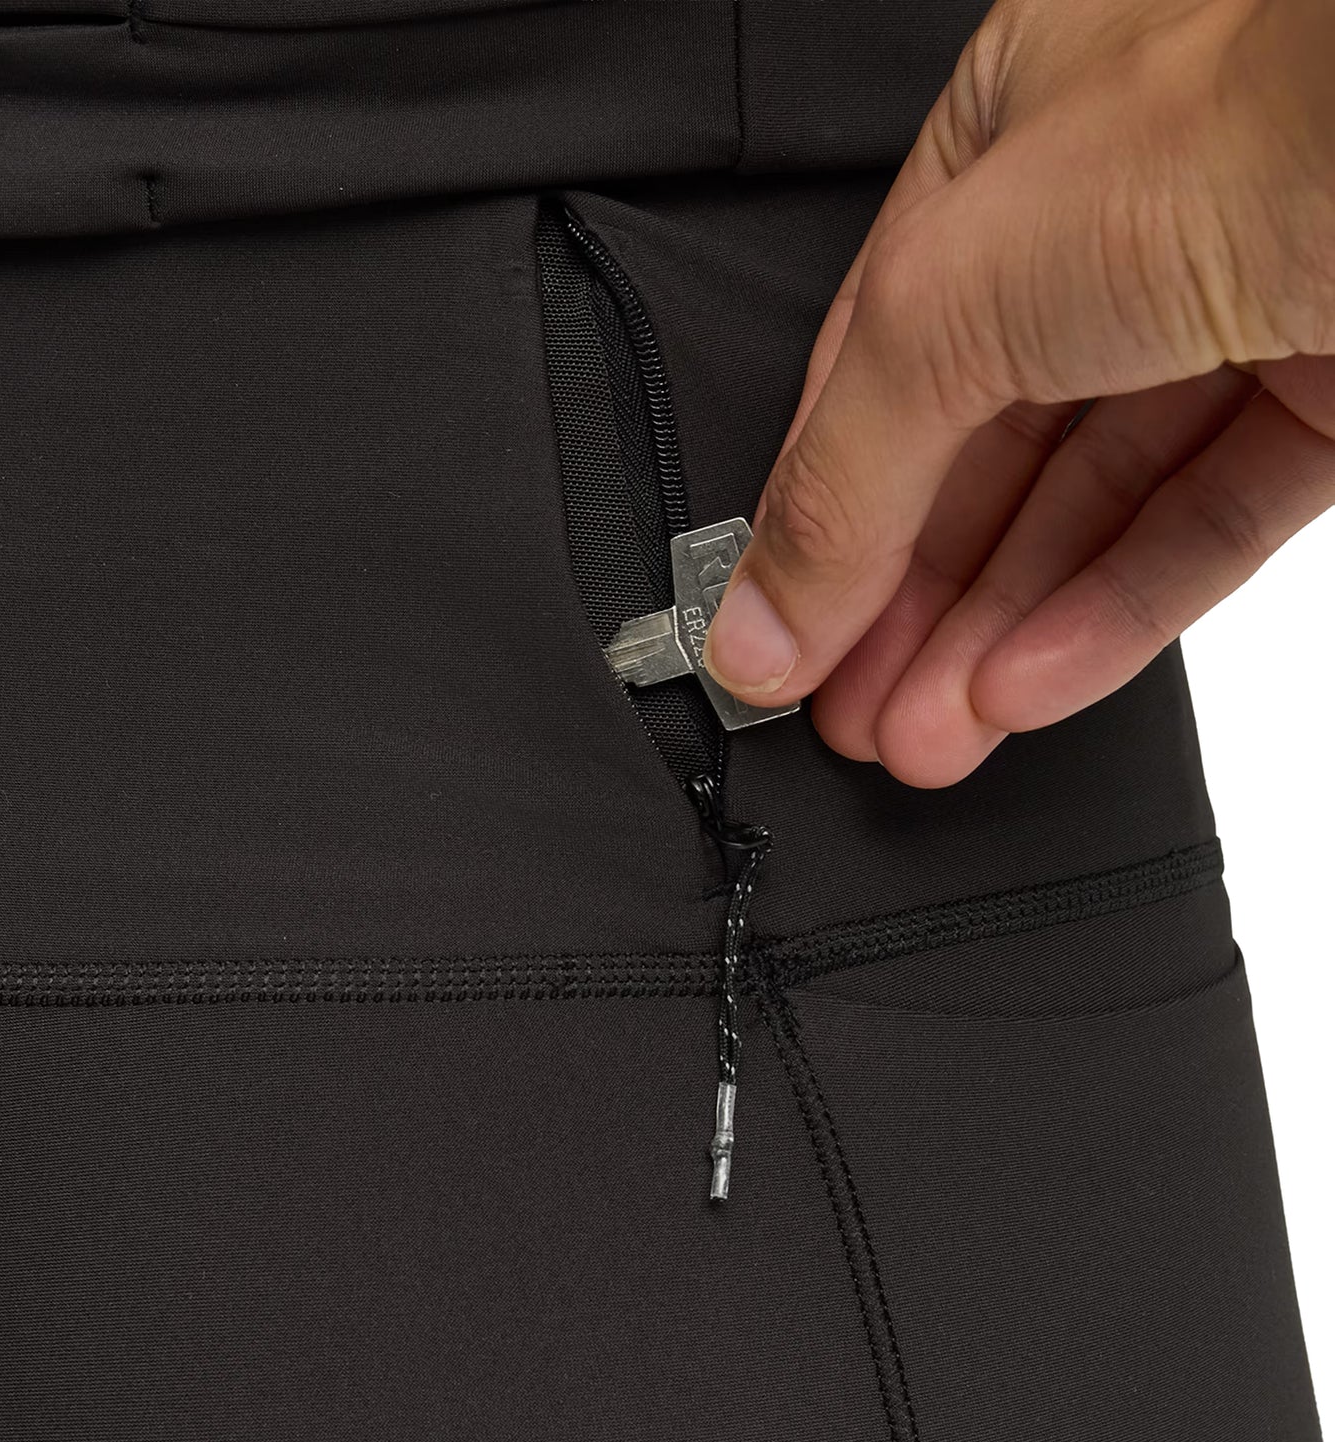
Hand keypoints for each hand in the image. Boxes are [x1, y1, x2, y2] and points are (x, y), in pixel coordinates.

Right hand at [701, 0, 1334, 785]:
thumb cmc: (1239, 111)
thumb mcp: (950, 301)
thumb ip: (843, 481)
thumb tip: (759, 622)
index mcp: (1001, 145)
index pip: (872, 367)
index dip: (820, 517)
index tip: (775, 638)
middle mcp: (1116, 213)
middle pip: (978, 452)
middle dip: (905, 603)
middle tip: (850, 712)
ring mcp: (1230, 296)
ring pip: (1091, 500)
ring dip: (994, 630)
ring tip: (925, 734)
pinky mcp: (1329, 379)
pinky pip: (1204, 517)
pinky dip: (1112, 613)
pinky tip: (1026, 686)